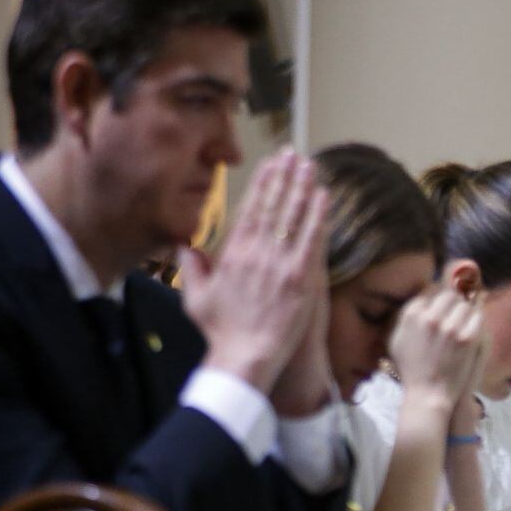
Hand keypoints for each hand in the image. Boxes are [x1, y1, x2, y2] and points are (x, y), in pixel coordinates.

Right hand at [181, 149, 330, 395]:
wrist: (245, 356)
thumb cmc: (222, 332)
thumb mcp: (196, 297)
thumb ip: (192, 267)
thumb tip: (185, 244)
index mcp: (233, 254)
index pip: (250, 210)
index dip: (262, 184)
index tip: (270, 164)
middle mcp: (257, 254)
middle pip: (273, 207)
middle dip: (284, 177)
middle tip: (294, 154)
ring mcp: (280, 265)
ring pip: (293, 218)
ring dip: (302, 189)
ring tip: (311, 166)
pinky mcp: (301, 279)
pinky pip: (312, 241)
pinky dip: (318, 217)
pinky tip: (324, 198)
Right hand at [389, 287, 486, 411]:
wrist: (428, 394)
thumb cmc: (412, 370)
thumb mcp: (398, 340)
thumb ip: (406, 317)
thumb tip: (420, 299)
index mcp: (411, 315)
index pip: (430, 289)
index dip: (438, 297)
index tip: (443, 306)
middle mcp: (430, 317)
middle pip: (449, 294)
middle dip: (454, 302)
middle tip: (455, 314)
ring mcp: (450, 327)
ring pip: (465, 304)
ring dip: (466, 312)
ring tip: (463, 324)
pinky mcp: (468, 338)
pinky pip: (477, 317)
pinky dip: (476, 321)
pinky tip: (472, 330)